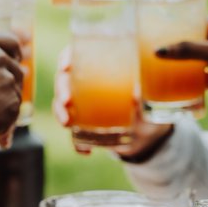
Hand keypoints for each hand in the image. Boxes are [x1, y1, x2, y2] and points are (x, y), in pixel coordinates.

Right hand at [0, 33, 23, 145]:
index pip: (10, 42)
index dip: (14, 53)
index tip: (15, 61)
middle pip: (16, 68)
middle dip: (9, 81)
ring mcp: (7, 80)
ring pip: (15, 91)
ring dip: (5, 102)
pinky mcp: (13, 103)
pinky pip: (14, 111)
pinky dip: (5, 121)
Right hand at [52, 46, 171, 157]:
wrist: (145, 132)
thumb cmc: (145, 105)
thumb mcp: (147, 101)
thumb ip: (140, 98)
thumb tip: (136, 91)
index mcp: (98, 67)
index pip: (76, 54)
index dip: (67, 57)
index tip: (66, 66)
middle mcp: (85, 83)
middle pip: (64, 79)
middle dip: (61, 89)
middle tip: (67, 100)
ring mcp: (81, 104)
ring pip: (61, 103)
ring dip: (60, 113)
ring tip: (67, 124)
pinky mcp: (82, 124)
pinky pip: (73, 132)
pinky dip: (77, 143)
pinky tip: (86, 151)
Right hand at [155, 18, 207, 118]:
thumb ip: (189, 50)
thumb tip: (159, 51)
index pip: (201, 20)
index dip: (183, 22)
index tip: (162, 24)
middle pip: (196, 41)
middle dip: (178, 43)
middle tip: (154, 43)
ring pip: (196, 60)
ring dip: (181, 62)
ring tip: (158, 61)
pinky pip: (198, 78)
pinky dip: (187, 80)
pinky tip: (171, 81)